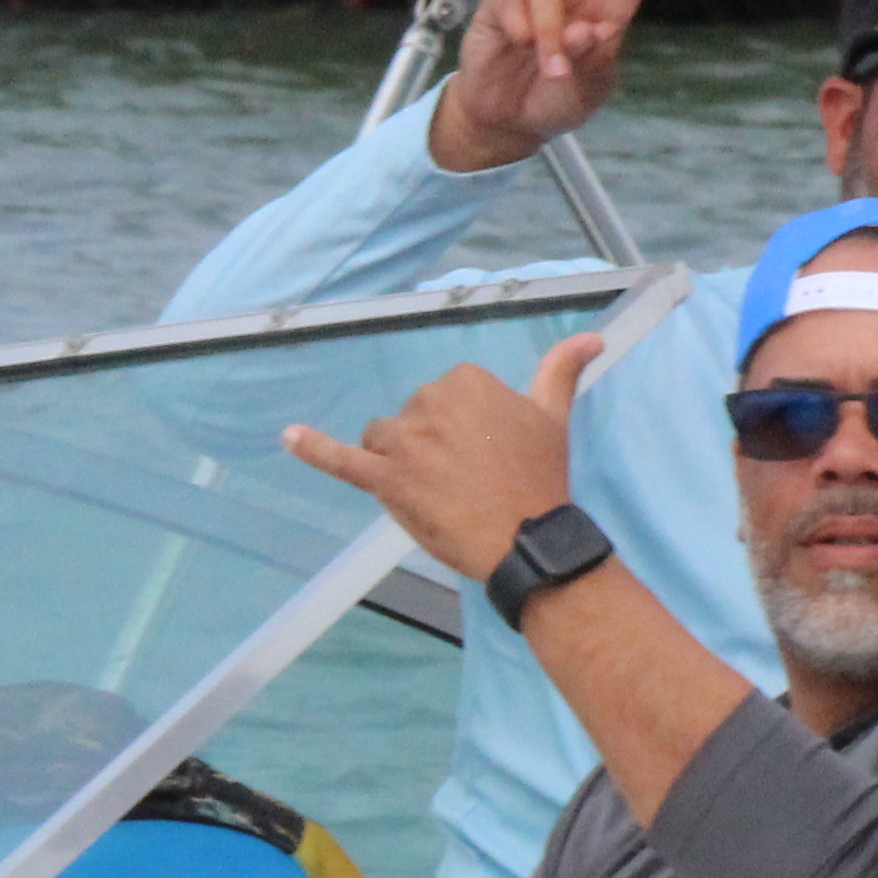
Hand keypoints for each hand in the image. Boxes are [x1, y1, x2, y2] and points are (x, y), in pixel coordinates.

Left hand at [285, 334, 600, 579]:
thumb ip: (561, 370)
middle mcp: (430, 402)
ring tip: (435, 491)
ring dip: (399, 460)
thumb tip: (591, 338)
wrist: (529, 539)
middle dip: (430, 446)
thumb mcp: (553, 416)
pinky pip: (341, 460)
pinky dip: (311, 448)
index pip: (444, 397)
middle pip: (412, 418)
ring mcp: (405, 441)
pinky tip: (287, 437)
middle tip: (468, 481)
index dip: (459, 430)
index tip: (483, 456)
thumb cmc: (541, 478)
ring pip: (383, 439)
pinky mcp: (385, 480)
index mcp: (465, 381)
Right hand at [431, 0, 709, 173]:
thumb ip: (594, 61)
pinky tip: (520, 51)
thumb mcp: (591, 89)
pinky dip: (525, 33)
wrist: (509, 118)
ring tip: (551, 70)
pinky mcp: (500, 0)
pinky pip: (515, 4)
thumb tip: (585, 29)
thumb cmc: (560, 98)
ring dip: (551, 36)